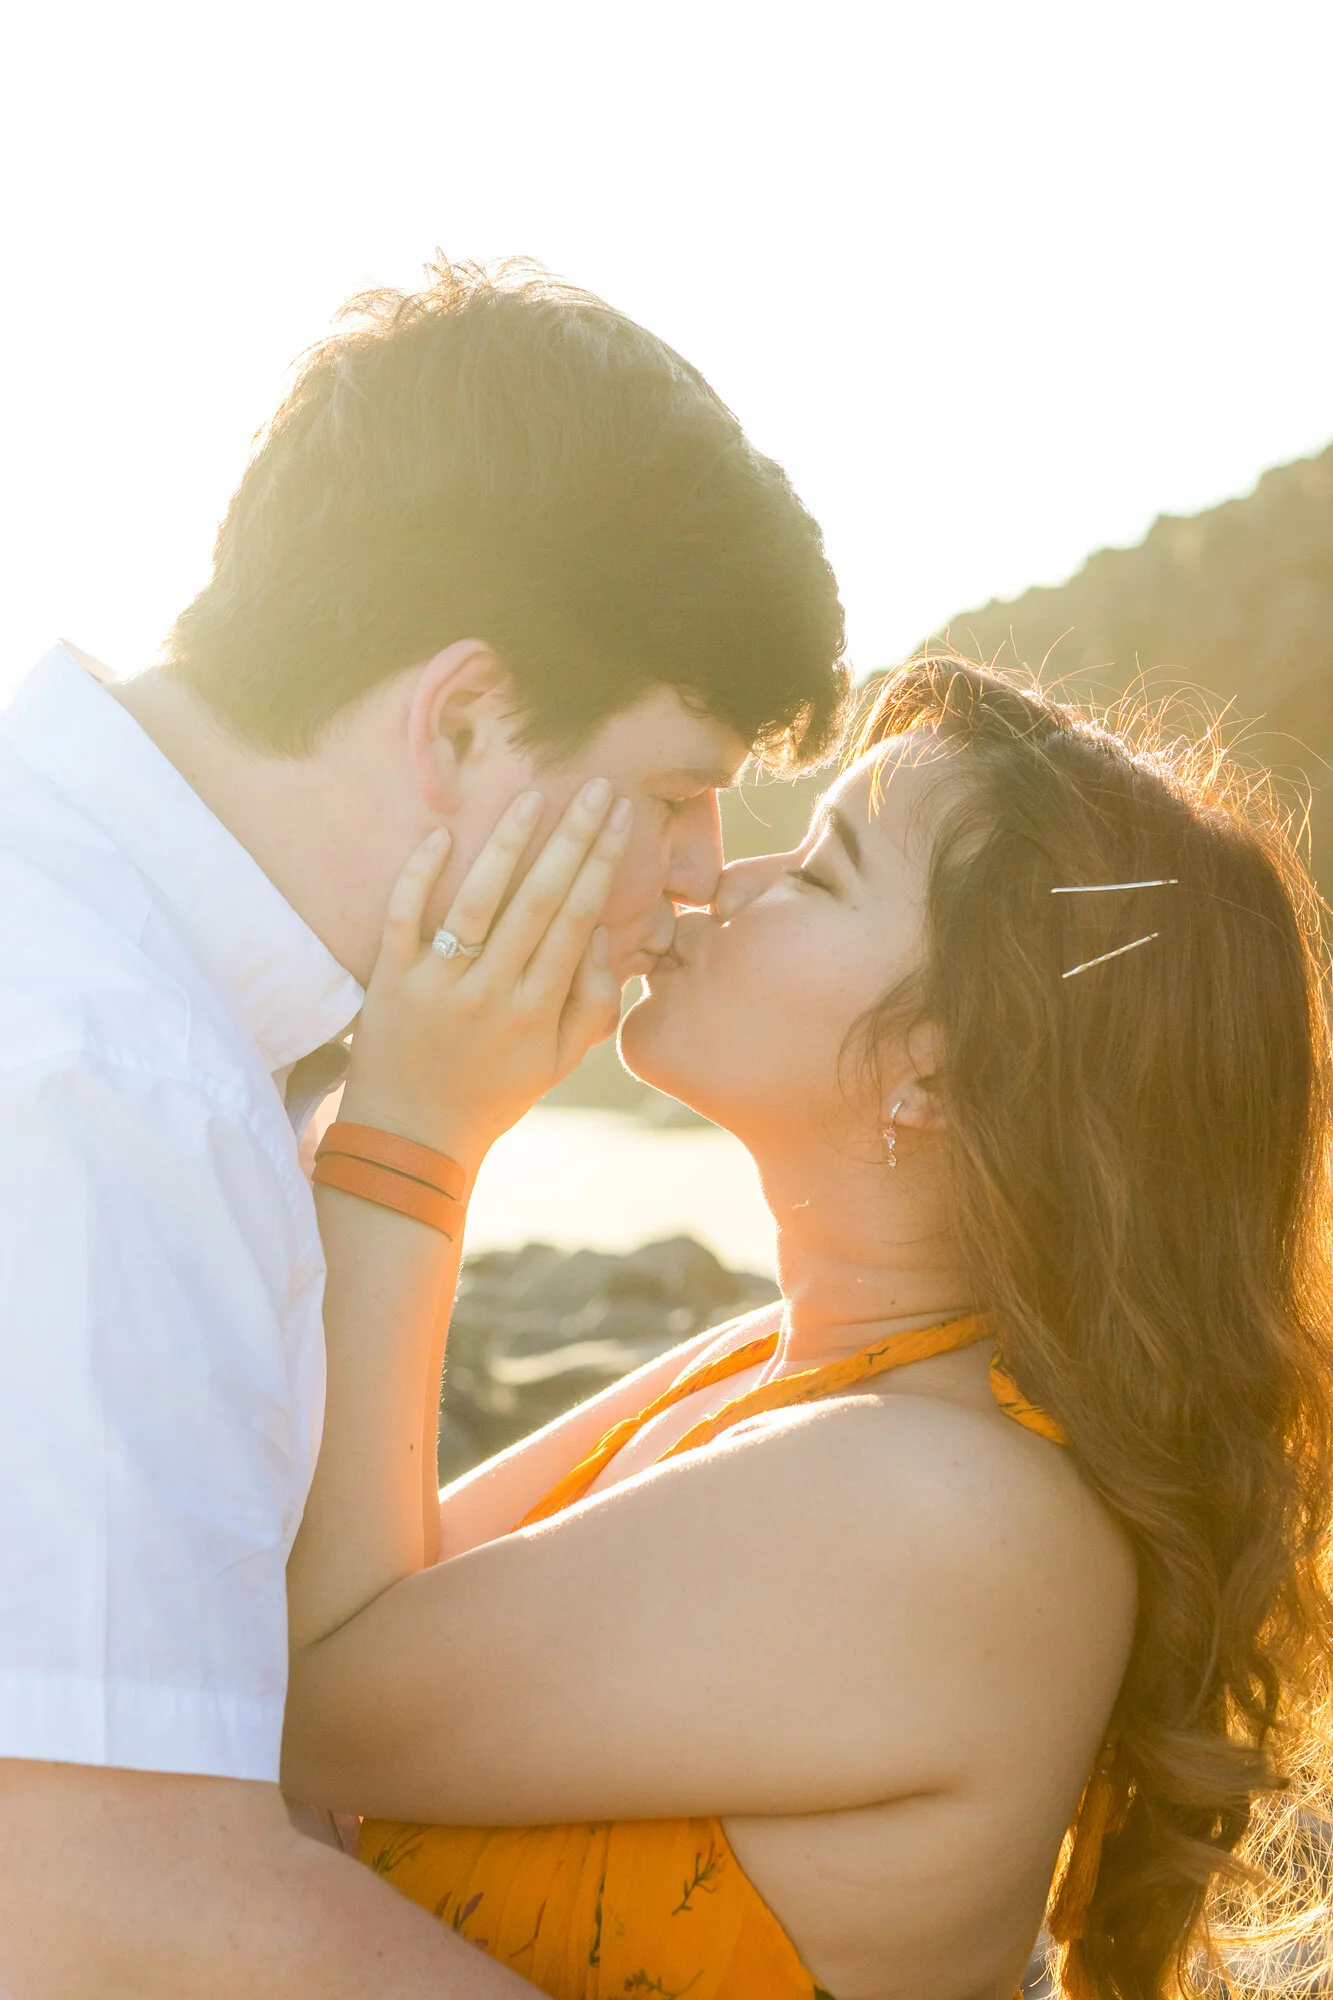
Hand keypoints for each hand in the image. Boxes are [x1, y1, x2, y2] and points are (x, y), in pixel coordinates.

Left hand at [340, 780, 630, 1171]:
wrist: (411, 1137)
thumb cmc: (493, 1094)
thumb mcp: (559, 1063)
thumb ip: (591, 1003)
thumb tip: (597, 934)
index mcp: (537, 1011)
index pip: (577, 921)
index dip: (602, 865)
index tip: (620, 817)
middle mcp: (490, 994)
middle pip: (538, 902)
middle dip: (572, 840)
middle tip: (594, 787)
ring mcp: (438, 984)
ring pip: (477, 903)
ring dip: (506, 846)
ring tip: (531, 798)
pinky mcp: (391, 980)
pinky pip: (403, 919)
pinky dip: (419, 876)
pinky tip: (440, 833)